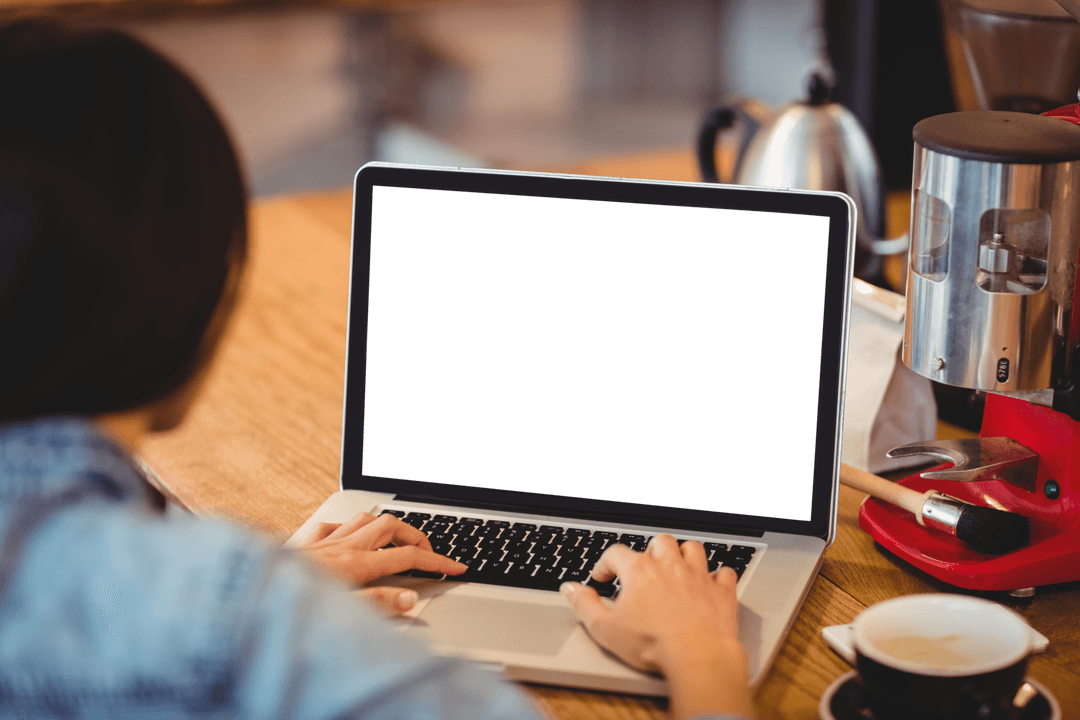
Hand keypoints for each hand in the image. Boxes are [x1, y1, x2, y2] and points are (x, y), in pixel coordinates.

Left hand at [302, 512, 465, 614]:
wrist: (250, 593)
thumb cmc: (293, 605)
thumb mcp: (343, 612)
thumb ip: (379, 603)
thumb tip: (411, 598)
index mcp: (358, 565)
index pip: (409, 557)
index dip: (438, 561)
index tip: (457, 568)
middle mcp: (343, 547)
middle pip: (391, 525)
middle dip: (416, 533)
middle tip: (428, 550)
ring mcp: (324, 542)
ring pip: (364, 518)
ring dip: (385, 524)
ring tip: (397, 538)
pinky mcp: (306, 544)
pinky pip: (331, 525)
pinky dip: (347, 527)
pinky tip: (347, 537)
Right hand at [560, 534, 753, 719]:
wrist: (697, 657)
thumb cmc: (653, 644)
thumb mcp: (605, 629)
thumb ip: (584, 605)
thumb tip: (571, 590)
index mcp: (640, 571)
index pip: (617, 553)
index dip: (605, 564)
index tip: (602, 577)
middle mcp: (670, 566)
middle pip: (659, 542)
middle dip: (649, 551)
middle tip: (643, 568)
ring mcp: (699, 576)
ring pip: (693, 549)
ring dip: (684, 554)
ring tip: (677, 566)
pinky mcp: (722, 592)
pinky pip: (724, 573)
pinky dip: (718, 575)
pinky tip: (712, 582)